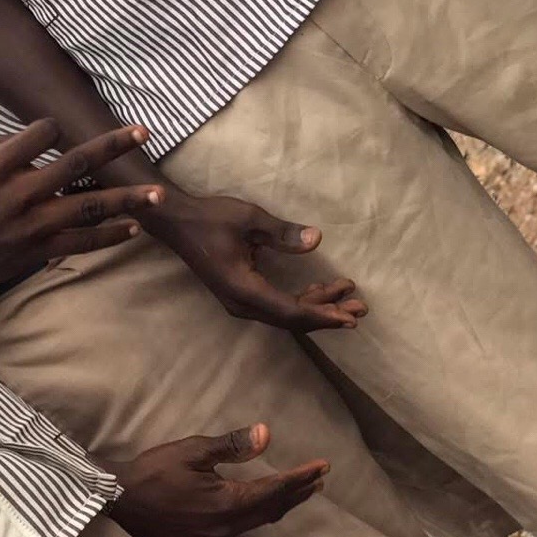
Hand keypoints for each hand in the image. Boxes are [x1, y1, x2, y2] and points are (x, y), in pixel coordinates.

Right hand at [0, 121, 161, 313]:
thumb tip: (32, 141)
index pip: (42, 134)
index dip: (52, 127)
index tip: (54, 129)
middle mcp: (19, 194)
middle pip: (76, 164)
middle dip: (113, 146)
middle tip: (144, 133)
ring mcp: (32, 227)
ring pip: (90, 207)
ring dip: (127, 198)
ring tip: (157, 192)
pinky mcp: (38, 253)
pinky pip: (83, 243)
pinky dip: (111, 236)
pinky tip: (135, 228)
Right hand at [110, 424, 326, 536]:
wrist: (119, 500)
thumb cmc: (155, 470)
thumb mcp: (193, 450)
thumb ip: (231, 445)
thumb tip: (267, 435)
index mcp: (226, 504)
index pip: (274, 491)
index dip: (300, 479)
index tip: (322, 468)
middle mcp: (225, 529)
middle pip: (269, 511)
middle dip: (295, 494)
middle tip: (319, 480)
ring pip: (253, 524)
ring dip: (274, 505)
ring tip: (293, 491)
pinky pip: (233, 532)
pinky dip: (249, 517)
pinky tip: (250, 508)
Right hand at [146, 188, 365, 332]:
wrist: (176, 222)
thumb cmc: (210, 218)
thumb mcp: (248, 219)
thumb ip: (282, 233)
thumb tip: (318, 240)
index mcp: (244, 289)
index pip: (291, 312)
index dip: (323, 315)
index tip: (350, 315)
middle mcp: (243, 304)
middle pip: (292, 319)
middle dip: (327, 313)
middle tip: (360, 307)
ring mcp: (240, 302)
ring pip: (285, 313)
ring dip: (317, 306)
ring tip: (347, 297)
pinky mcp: (241, 295)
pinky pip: (276, 306)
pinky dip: (301, 301)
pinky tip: (318, 288)